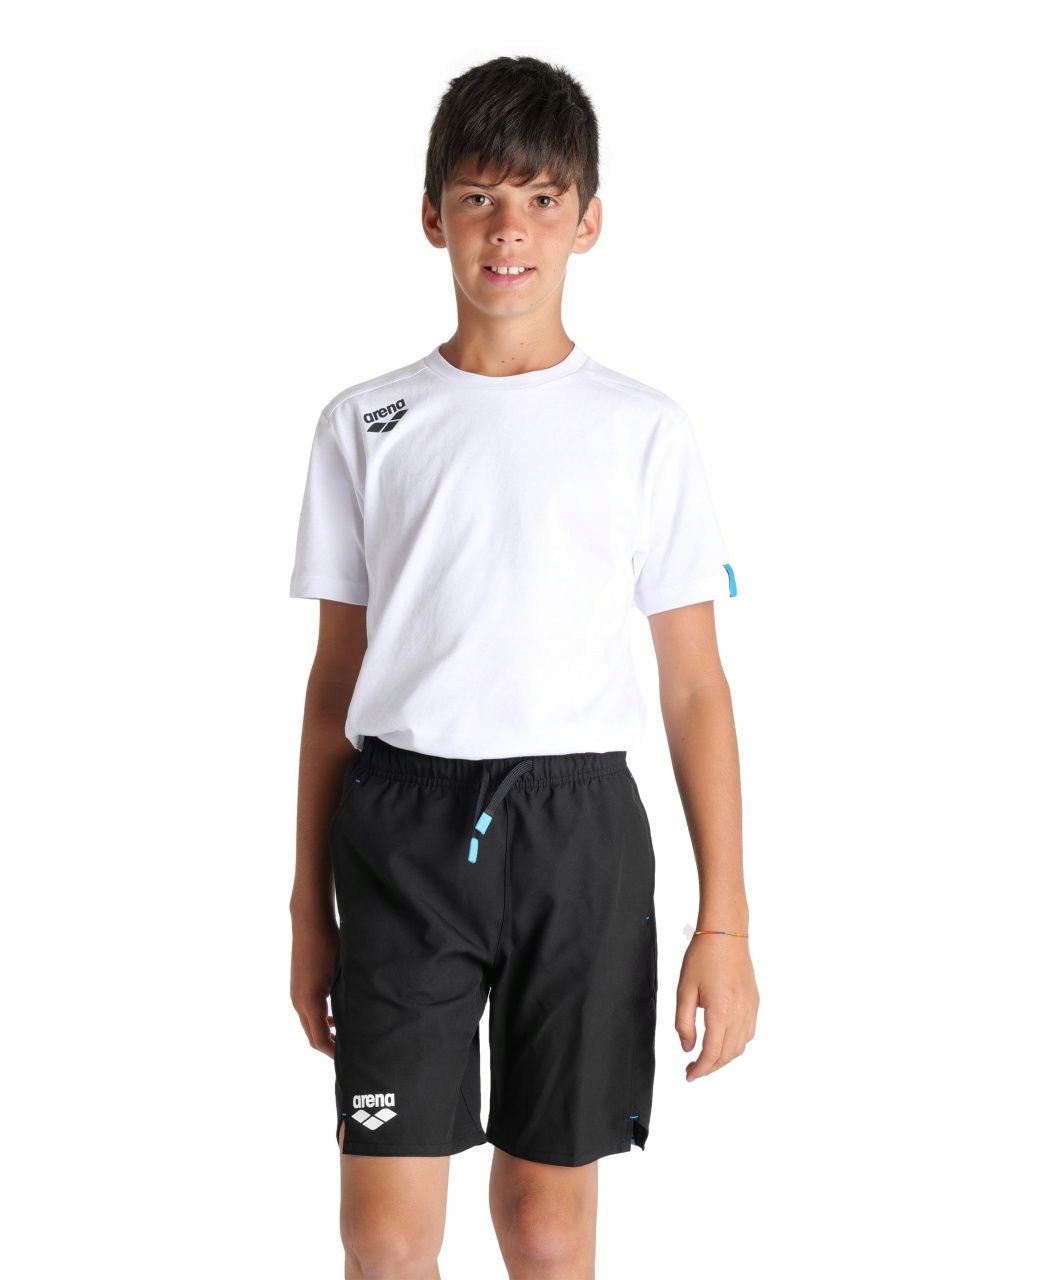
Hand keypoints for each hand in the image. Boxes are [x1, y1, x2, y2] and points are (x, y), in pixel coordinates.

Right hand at [290, 908, 339, 1057]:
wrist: (310, 921)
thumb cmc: (329, 943)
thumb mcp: (341, 973)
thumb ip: (345, 999)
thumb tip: (358, 1020)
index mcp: (309, 1002)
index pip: (319, 1039)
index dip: (334, 1052)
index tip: (350, 1058)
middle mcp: (298, 1001)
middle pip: (312, 1035)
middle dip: (329, 1046)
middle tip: (349, 1052)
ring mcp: (295, 994)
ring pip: (308, 1024)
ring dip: (324, 1032)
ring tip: (345, 1036)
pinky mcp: (298, 986)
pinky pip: (307, 1011)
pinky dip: (319, 1019)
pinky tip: (334, 1017)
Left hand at [676, 933, 758, 1079]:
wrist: (726, 932)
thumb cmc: (702, 957)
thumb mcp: (684, 990)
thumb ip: (683, 1022)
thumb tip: (687, 1047)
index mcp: (721, 1011)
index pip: (712, 1053)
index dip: (700, 1069)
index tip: (689, 1075)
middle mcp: (740, 1013)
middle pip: (728, 1054)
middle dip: (711, 1067)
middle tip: (694, 1069)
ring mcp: (751, 1008)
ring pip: (741, 1046)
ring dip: (724, 1057)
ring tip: (706, 1057)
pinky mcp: (755, 1002)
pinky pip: (749, 1032)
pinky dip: (736, 1044)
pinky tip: (723, 1040)